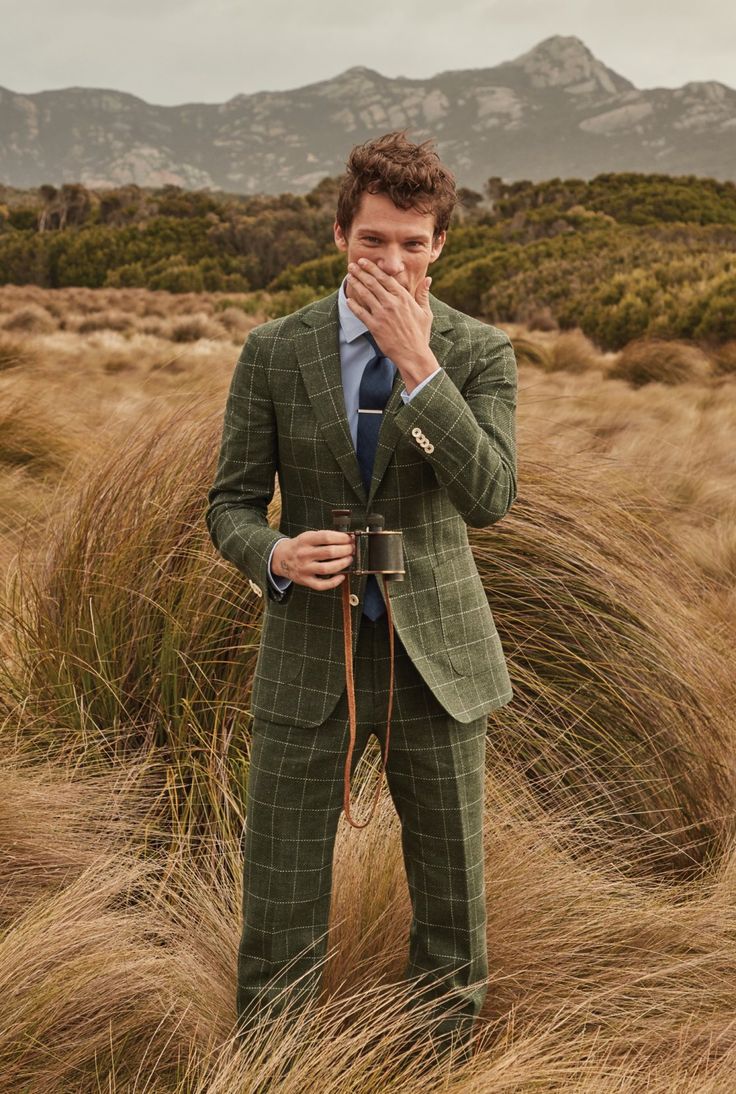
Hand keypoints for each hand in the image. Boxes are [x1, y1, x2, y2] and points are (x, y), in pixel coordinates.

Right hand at [272, 531, 354, 589]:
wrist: (281, 558)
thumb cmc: (299, 547)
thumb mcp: (307, 536)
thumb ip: (323, 537)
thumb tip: (346, 539)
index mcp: (305, 540)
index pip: (326, 537)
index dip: (341, 538)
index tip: (349, 538)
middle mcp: (304, 554)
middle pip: (329, 552)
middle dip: (345, 550)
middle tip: (351, 549)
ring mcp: (304, 569)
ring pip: (327, 568)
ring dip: (342, 564)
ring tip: (349, 559)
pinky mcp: (305, 580)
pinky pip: (321, 585)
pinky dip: (334, 582)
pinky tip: (342, 576)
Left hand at [345, 259, 438, 390]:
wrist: (413, 354)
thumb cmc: (420, 334)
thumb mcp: (425, 312)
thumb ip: (423, 294)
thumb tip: (428, 278)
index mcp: (403, 297)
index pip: (385, 278)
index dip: (372, 268)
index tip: (363, 262)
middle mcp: (391, 303)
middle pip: (372, 283)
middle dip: (360, 272)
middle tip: (351, 265)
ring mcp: (382, 315)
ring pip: (365, 295)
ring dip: (356, 284)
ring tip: (349, 277)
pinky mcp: (375, 327)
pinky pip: (361, 313)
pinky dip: (354, 306)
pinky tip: (348, 299)